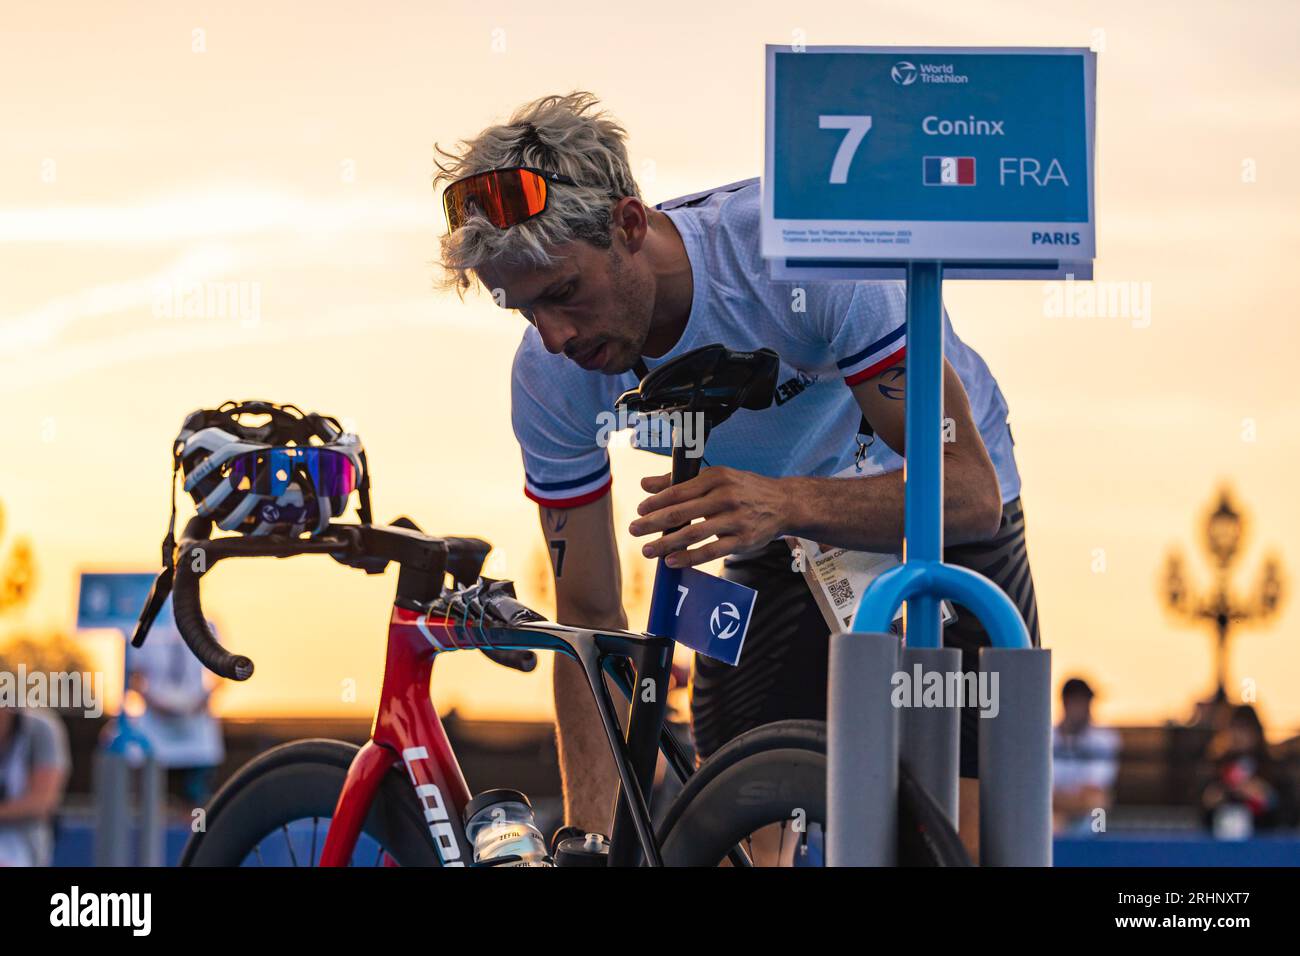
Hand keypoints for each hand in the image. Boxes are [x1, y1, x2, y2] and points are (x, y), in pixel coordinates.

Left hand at [628, 467, 786, 568]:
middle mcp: (724, 496)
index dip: (655, 502)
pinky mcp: (743, 540)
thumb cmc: (743, 489)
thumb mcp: (715, 478)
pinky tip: (672, 561)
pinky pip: (711, 551)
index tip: (639, 511)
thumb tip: (645, 484)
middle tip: (633, 530)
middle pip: (681, 512)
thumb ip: (679, 481)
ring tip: (648, 550)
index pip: (677, 490)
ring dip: (666, 543)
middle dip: (653, 523)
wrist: (784, 503)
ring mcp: (735, 519)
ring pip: (693, 534)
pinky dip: (689, 558)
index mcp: (715, 477)